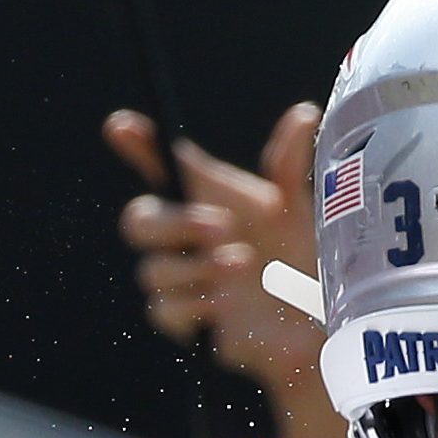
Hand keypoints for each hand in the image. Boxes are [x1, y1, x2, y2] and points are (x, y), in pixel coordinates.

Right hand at [103, 105, 329, 409]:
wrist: (314, 323)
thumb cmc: (302, 259)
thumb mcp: (300, 211)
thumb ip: (289, 165)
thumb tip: (303, 114)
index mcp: (207, 199)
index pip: (163, 166)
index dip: (136, 145)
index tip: (123, 127)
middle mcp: (186, 237)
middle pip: (140, 220)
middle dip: (174, 222)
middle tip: (222, 226)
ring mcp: (182, 279)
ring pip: (153, 270)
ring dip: (195, 266)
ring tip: (243, 265)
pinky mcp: (186, 321)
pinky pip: (165, 309)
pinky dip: (194, 303)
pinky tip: (225, 303)